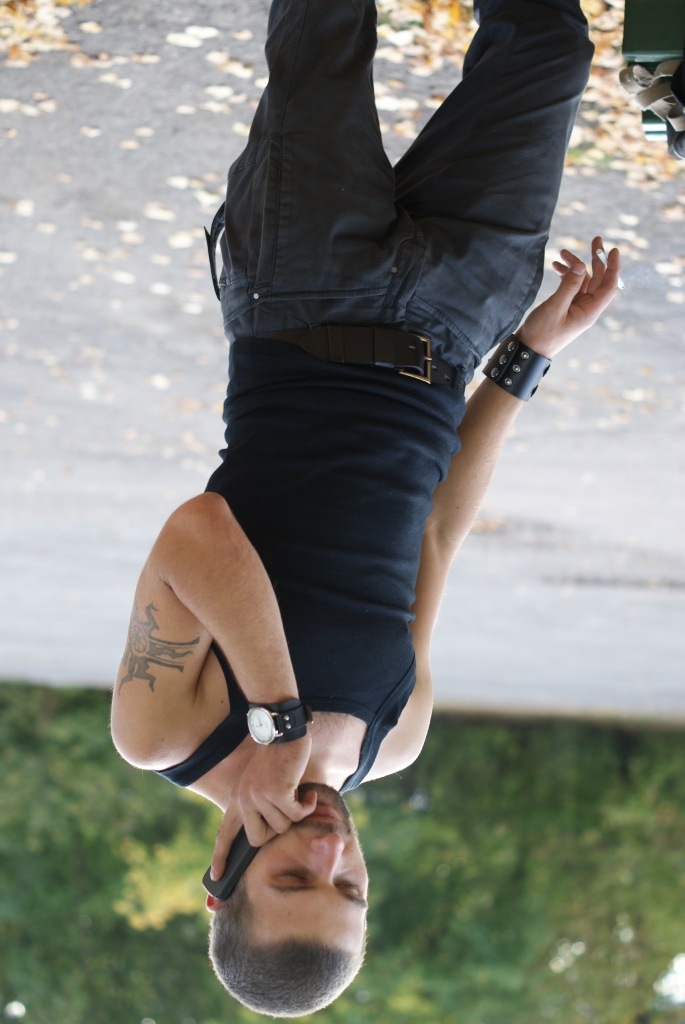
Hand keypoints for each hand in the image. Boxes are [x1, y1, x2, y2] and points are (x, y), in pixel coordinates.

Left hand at [210, 736, 316, 879]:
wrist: (280, 731)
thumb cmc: (276, 758)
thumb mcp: (260, 782)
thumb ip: (260, 805)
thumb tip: (271, 833)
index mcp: (237, 799)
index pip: (224, 833)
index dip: (220, 857)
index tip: (215, 878)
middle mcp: (244, 800)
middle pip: (258, 840)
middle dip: (276, 832)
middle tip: (285, 813)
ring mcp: (259, 796)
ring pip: (282, 828)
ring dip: (295, 813)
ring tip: (296, 793)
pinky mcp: (276, 792)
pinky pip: (297, 815)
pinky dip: (307, 806)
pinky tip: (307, 793)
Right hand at [518, 236, 620, 358]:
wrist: (528, 350)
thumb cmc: (541, 333)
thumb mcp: (555, 307)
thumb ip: (569, 286)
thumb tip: (580, 265)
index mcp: (589, 311)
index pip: (609, 286)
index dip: (613, 267)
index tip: (614, 250)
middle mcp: (586, 309)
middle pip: (598, 280)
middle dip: (596, 260)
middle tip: (596, 240)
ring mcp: (576, 308)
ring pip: (583, 281)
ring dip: (575, 266)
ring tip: (563, 252)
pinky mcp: (566, 307)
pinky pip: (571, 287)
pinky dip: (566, 275)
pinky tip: (555, 266)